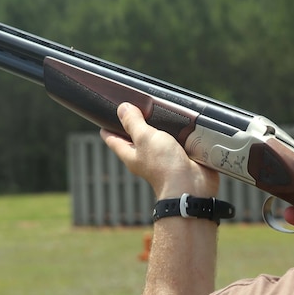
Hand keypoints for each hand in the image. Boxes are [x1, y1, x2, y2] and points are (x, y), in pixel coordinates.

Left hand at [100, 102, 218, 198]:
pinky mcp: (179, 158)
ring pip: (155, 141)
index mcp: (130, 155)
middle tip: (132, 112)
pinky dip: (175, 135)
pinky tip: (179, 127)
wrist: (189, 185)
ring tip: (156, 116)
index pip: (114, 140)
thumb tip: (122, 109)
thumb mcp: (144, 138)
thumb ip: (133, 122)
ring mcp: (162, 159)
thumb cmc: (164, 166)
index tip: (104, 122)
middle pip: (134, 141)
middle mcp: (145, 158)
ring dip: (157, 130)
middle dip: (132, 128)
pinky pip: (174, 144)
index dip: (108, 130)